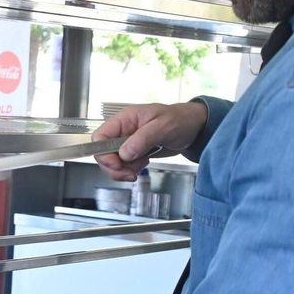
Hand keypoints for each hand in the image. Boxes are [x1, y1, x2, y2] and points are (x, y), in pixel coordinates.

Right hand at [93, 101, 207, 180]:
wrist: (193, 129)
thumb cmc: (180, 120)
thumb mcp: (164, 127)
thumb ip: (143, 139)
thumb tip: (124, 153)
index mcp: (125, 119)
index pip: (100, 136)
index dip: (103, 153)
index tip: (117, 164)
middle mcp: (122, 131)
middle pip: (103, 153)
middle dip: (114, 167)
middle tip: (130, 173)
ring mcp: (128, 143)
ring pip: (112, 162)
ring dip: (124, 170)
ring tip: (142, 166)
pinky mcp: (134, 153)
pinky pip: (123, 165)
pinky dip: (130, 170)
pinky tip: (144, 165)